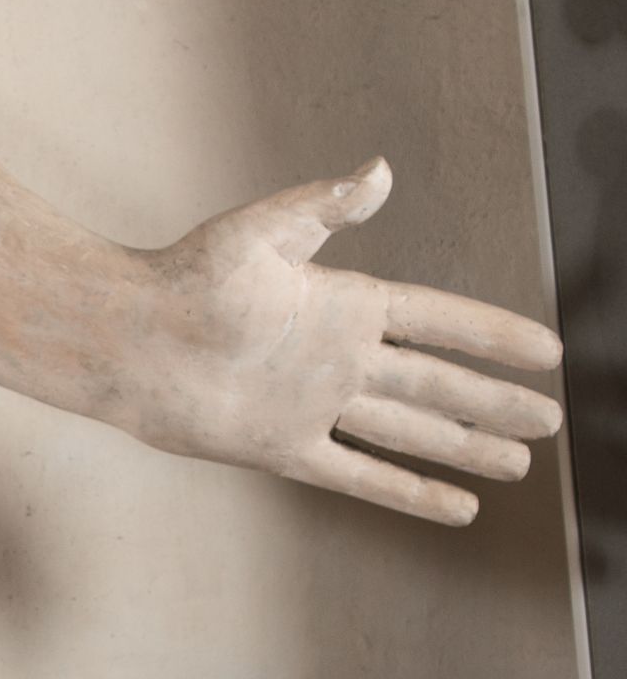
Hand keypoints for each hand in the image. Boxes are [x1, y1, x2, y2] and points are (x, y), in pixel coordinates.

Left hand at [141, 160, 562, 525]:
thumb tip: (379, 171)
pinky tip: (453, 507)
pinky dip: (409, 492)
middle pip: (439, 384)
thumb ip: (322, 207)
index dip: (493, 336)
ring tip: (516, 464)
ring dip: (464, 448)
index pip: (440, 321)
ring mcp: (317, 406)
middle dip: (495, 403)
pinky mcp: (286, 448)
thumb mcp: (259, 232)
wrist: (128, 339)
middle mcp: (340, 358)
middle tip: (549, 420)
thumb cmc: (185, 277)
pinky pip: (362, 475)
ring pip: (411, 432)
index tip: (546, 351)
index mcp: (345, 302)